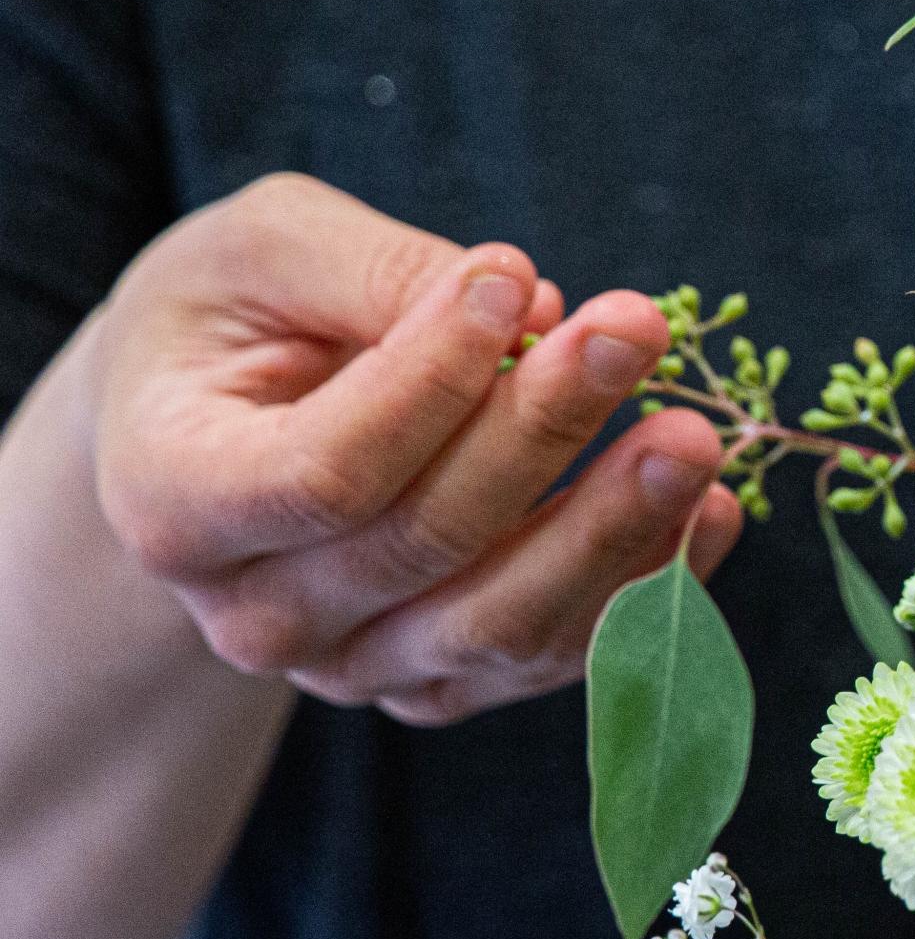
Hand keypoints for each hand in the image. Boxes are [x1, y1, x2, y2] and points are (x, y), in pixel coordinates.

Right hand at [89, 173, 741, 723]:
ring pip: (506, 626)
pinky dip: (649, 589)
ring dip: (617, 531)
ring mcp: (360, 667)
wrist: (216, 432)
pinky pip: (562, 658)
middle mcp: (260, 615)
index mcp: (176, 502)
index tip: (514, 277)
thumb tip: (529, 305)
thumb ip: (375, 271)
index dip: (431, 380)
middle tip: (637, 328)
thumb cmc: (239, 319)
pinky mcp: (448, 685)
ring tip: (696, 436)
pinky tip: (714, 510)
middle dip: (545, 431)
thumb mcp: (265, 253)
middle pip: (430, 544)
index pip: (327, 471)